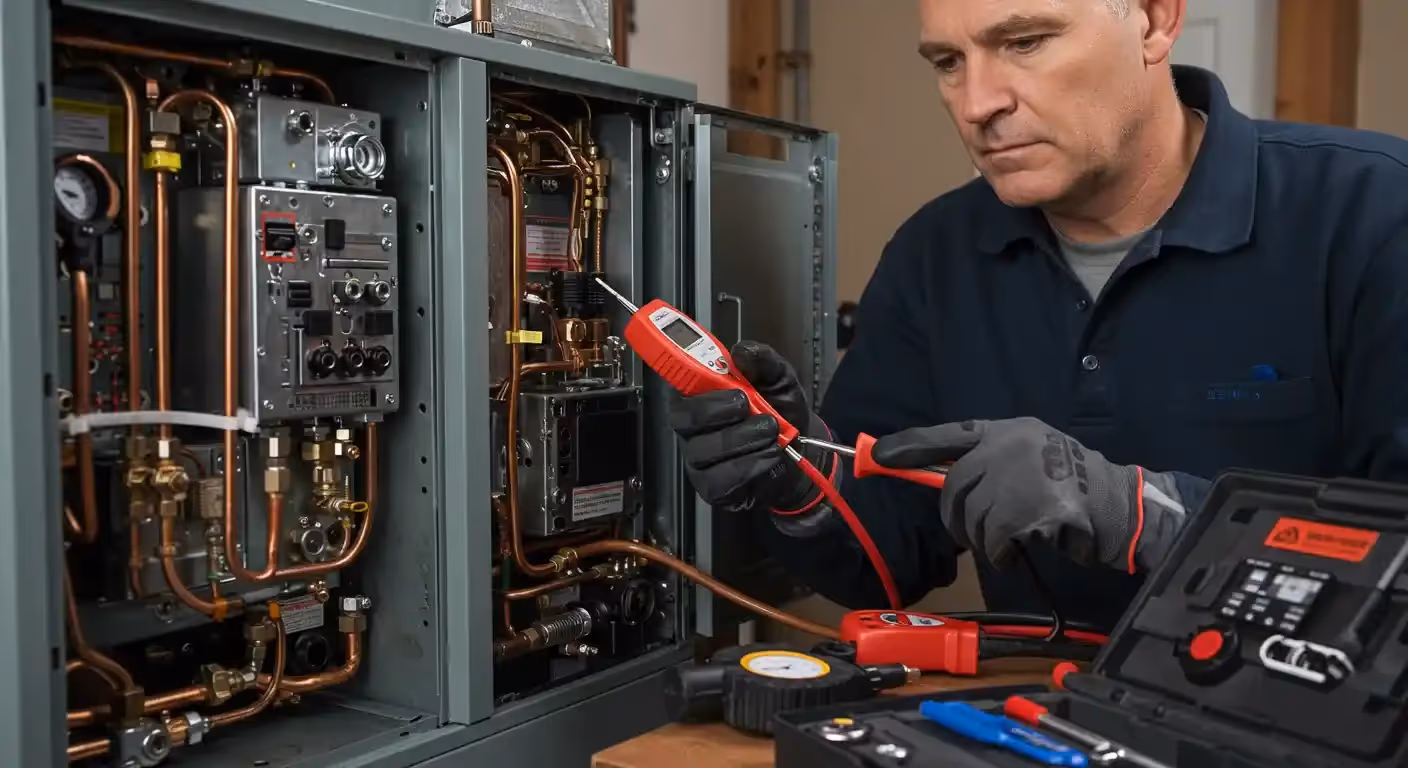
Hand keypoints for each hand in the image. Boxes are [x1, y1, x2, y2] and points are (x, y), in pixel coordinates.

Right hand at [668, 341, 831, 511]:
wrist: (802, 452)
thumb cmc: (781, 412)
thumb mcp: (779, 379)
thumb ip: (763, 361)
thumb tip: (741, 351)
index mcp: (701, 393)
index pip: (676, 380)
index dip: (684, 375)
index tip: (715, 376)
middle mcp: (693, 426)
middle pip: (682, 417)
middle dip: (716, 410)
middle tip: (748, 405)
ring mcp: (699, 458)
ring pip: (703, 450)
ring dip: (742, 439)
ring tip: (771, 432)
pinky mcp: (712, 486)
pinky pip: (718, 480)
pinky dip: (748, 466)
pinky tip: (769, 456)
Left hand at [871, 418, 1186, 571]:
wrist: (1120, 508)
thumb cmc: (1074, 489)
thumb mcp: (1032, 459)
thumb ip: (992, 465)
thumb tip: (947, 487)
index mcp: (1008, 430)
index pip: (949, 435)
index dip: (911, 445)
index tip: (878, 454)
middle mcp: (1009, 445)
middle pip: (954, 487)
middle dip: (957, 517)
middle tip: (976, 534)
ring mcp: (1017, 475)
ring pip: (971, 518)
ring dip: (985, 540)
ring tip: (1012, 542)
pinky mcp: (1025, 508)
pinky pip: (992, 541)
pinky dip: (1002, 556)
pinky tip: (1022, 552)